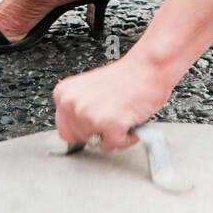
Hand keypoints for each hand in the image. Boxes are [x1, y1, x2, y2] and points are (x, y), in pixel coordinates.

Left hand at [53, 57, 172, 152]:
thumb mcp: (89, 90)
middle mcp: (72, 104)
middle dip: (99, 133)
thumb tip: (77, 131)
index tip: (95, 124)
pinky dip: (128, 138)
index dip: (84, 130)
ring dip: (114, 135)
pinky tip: (131, 120)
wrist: (147, 67)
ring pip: (99, 144)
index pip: (65, 130)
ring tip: (122, 115)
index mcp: (64, 94)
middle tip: (113, 115)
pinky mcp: (109, 124)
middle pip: (82, 139)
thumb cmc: (126, 77)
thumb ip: (79, 109)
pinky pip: (117, 145)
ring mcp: (89, 115)